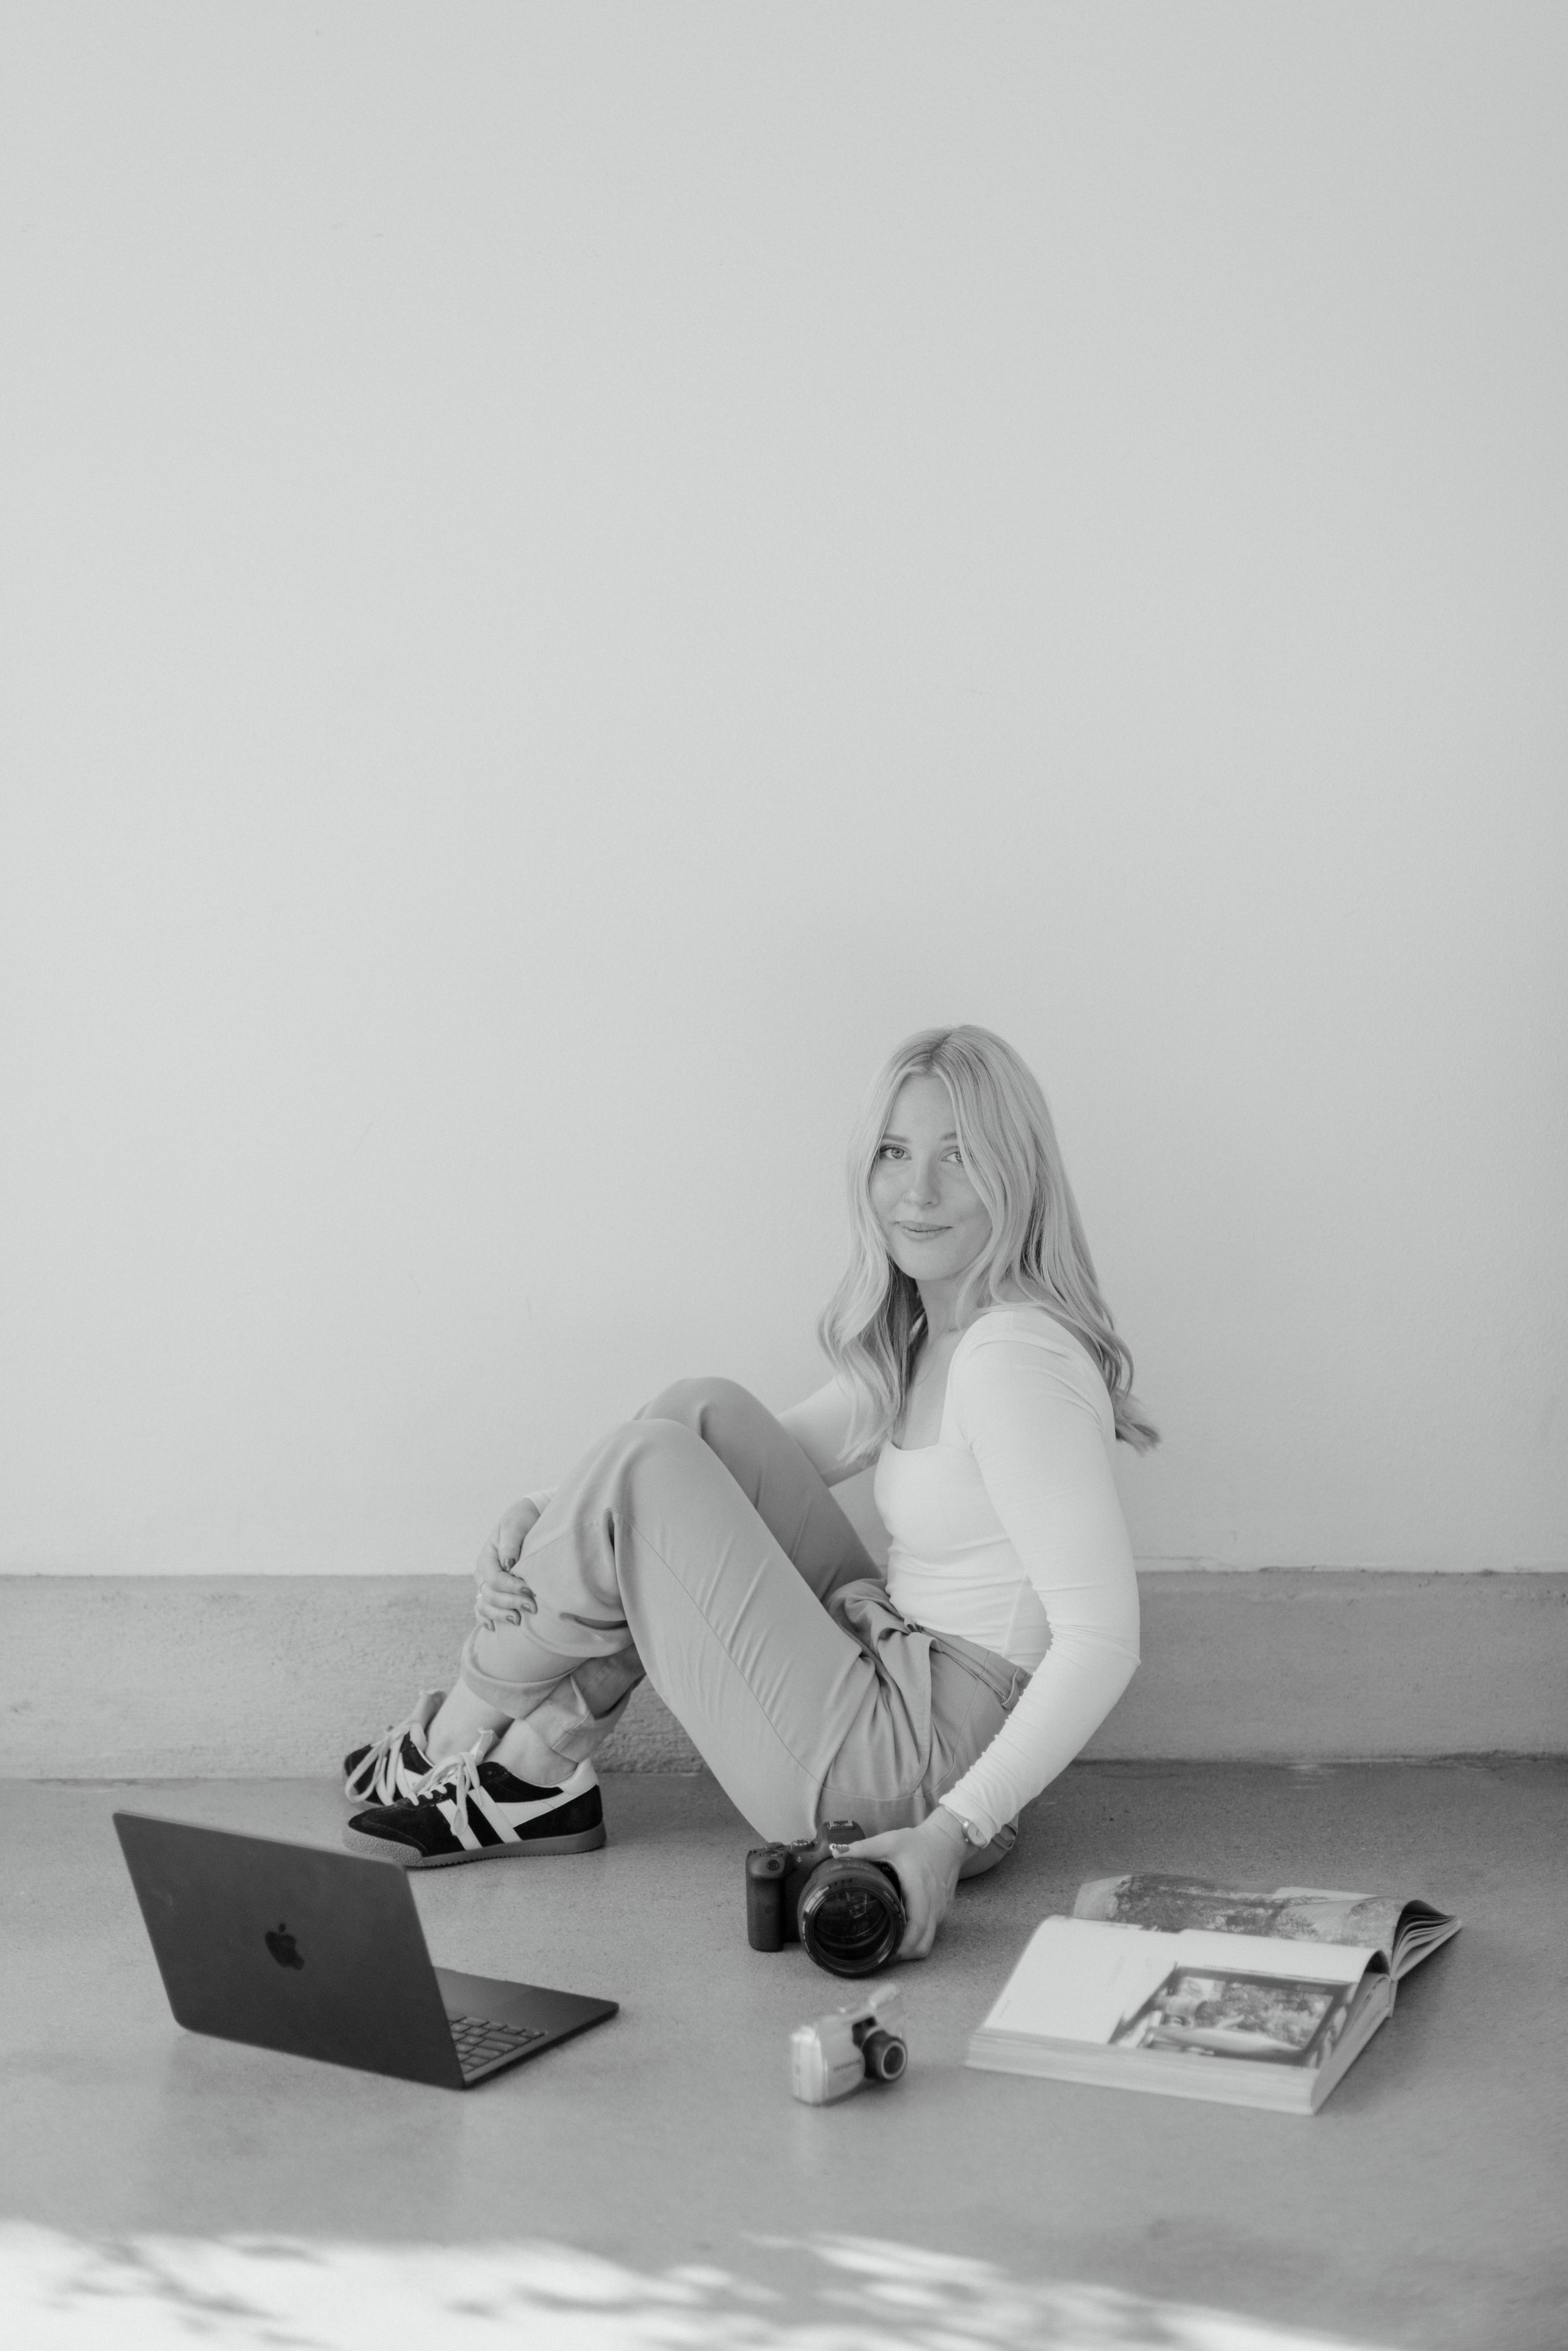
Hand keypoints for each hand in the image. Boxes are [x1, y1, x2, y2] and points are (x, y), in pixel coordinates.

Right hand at [473, 1499, 541, 1629]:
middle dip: (511, 1603)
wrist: (527, 1519)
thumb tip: (508, 1564)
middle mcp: (483, 1572)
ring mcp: (486, 1583)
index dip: (511, 1587)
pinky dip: (486, 1619)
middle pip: (491, 1595)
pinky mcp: (493, 1591)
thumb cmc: (522, 1521)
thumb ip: (510, 1544)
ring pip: (485, 1605)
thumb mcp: (515, 1525)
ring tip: (518, 1621)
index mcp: (487, 1557)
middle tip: (533, 1606)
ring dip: (500, 1615)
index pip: (495, 1579)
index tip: (530, 1589)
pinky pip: (482, 1609)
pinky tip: (494, 1628)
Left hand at [841, 1808, 968, 1960]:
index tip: (884, 1952)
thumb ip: (863, 1848)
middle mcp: (934, 1905)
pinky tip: (903, 1930)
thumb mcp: (889, 1841)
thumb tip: (835, 1853)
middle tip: (882, 1953)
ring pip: (929, 1941)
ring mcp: (941, 1910)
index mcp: (920, 1890)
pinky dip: (919, 1937)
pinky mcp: (943, 1910)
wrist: (948, 1840)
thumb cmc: (919, 1842)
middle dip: (904, 1954)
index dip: (902, 1946)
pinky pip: (932, 1932)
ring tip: (890, 1945)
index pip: (916, 1928)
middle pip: (924, 1944)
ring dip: (911, 1947)